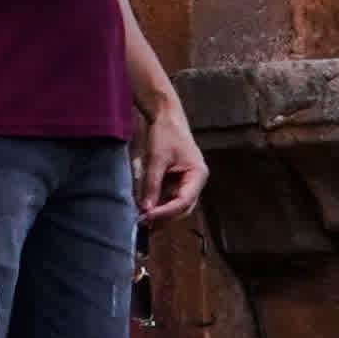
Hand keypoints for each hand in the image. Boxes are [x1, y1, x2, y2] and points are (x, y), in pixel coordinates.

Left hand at [133, 98, 208, 219]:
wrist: (165, 116)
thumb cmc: (166, 133)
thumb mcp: (157, 159)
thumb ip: (152, 184)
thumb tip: (146, 208)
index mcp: (197, 175)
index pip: (184, 201)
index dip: (166, 212)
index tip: (148, 216)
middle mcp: (194, 181)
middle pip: (181, 208)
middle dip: (163, 216)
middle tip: (143, 222)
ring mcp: (185, 182)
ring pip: (174, 205)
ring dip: (159, 212)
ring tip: (141, 218)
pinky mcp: (175, 180)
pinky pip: (167, 197)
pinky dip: (156, 203)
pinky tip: (143, 208)